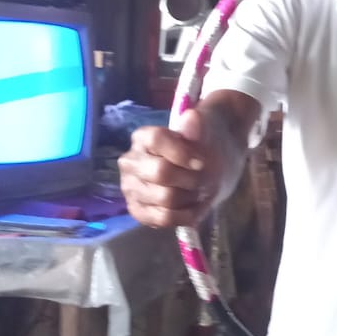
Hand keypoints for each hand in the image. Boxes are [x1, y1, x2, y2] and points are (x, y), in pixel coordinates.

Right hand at [119, 108, 222, 228]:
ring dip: (191, 198)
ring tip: (199, 192)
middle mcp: (130, 162)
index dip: (181, 153)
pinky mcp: (138, 210)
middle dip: (190, 179)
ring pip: (165, 198)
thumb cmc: (201, 150)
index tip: (201, 162)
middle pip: (161, 173)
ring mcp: (131, 187)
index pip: (157, 140)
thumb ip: (198, 128)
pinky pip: (162, 218)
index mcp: (143, 137)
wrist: (204, 172)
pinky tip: (193, 208)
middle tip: (204, 180)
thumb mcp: (206, 135)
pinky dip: (184, 216)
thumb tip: (191, 117)